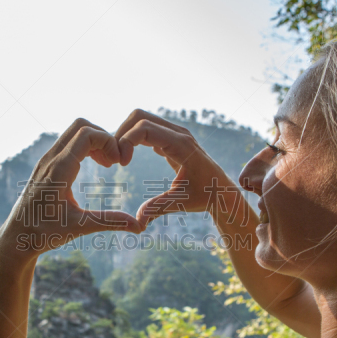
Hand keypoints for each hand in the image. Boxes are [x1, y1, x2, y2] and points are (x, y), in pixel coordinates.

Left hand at [0, 119, 141, 255]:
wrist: (16, 237)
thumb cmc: (44, 233)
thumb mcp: (79, 227)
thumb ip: (110, 222)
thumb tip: (139, 227)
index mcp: (59, 171)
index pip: (86, 135)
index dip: (108, 141)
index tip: (119, 162)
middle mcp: (50, 160)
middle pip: (80, 126)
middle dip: (103, 136)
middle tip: (115, 160)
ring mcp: (46, 160)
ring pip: (74, 132)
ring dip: (95, 141)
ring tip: (108, 163)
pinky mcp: (46, 165)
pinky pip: (68, 143)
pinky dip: (85, 147)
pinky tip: (96, 166)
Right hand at [116, 109, 243, 227]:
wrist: (222, 190)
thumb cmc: (206, 196)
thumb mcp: (182, 202)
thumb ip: (159, 207)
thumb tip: (138, 222)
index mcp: (181, 145)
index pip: (145, 128)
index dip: (126, 141)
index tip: (121, 164)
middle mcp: (178, 133)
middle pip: (139, 116)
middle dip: (121, 134)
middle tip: (114, 159)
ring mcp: (174, 133)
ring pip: (141, 119)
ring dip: (125, 134)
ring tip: (117, 159)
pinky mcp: (170, 138)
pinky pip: (146, 128)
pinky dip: (132, 138)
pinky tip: (127, 158)